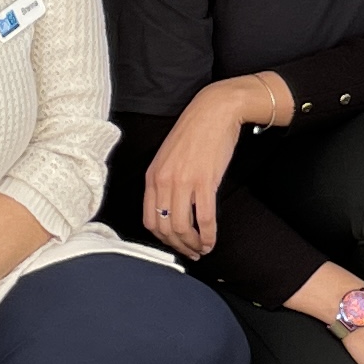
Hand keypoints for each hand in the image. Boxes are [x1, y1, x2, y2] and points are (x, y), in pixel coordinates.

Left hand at [141, 74, 285, 255]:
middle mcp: (164, 182)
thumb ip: (166, 181)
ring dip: (193, 244)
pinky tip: (211, 240)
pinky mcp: (204, 181)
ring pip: (182, 227)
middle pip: (165, 228)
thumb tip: (172, 208)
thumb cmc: (195, 132)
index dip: (162, 239)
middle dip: (178, 246)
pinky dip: (207, 235)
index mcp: (152, 177)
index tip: (175, 244)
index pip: (149, 220)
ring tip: (202, 249)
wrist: (214, 110)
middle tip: (191, 253)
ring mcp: (183, 182)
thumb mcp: (169, 157)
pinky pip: (204, 217)